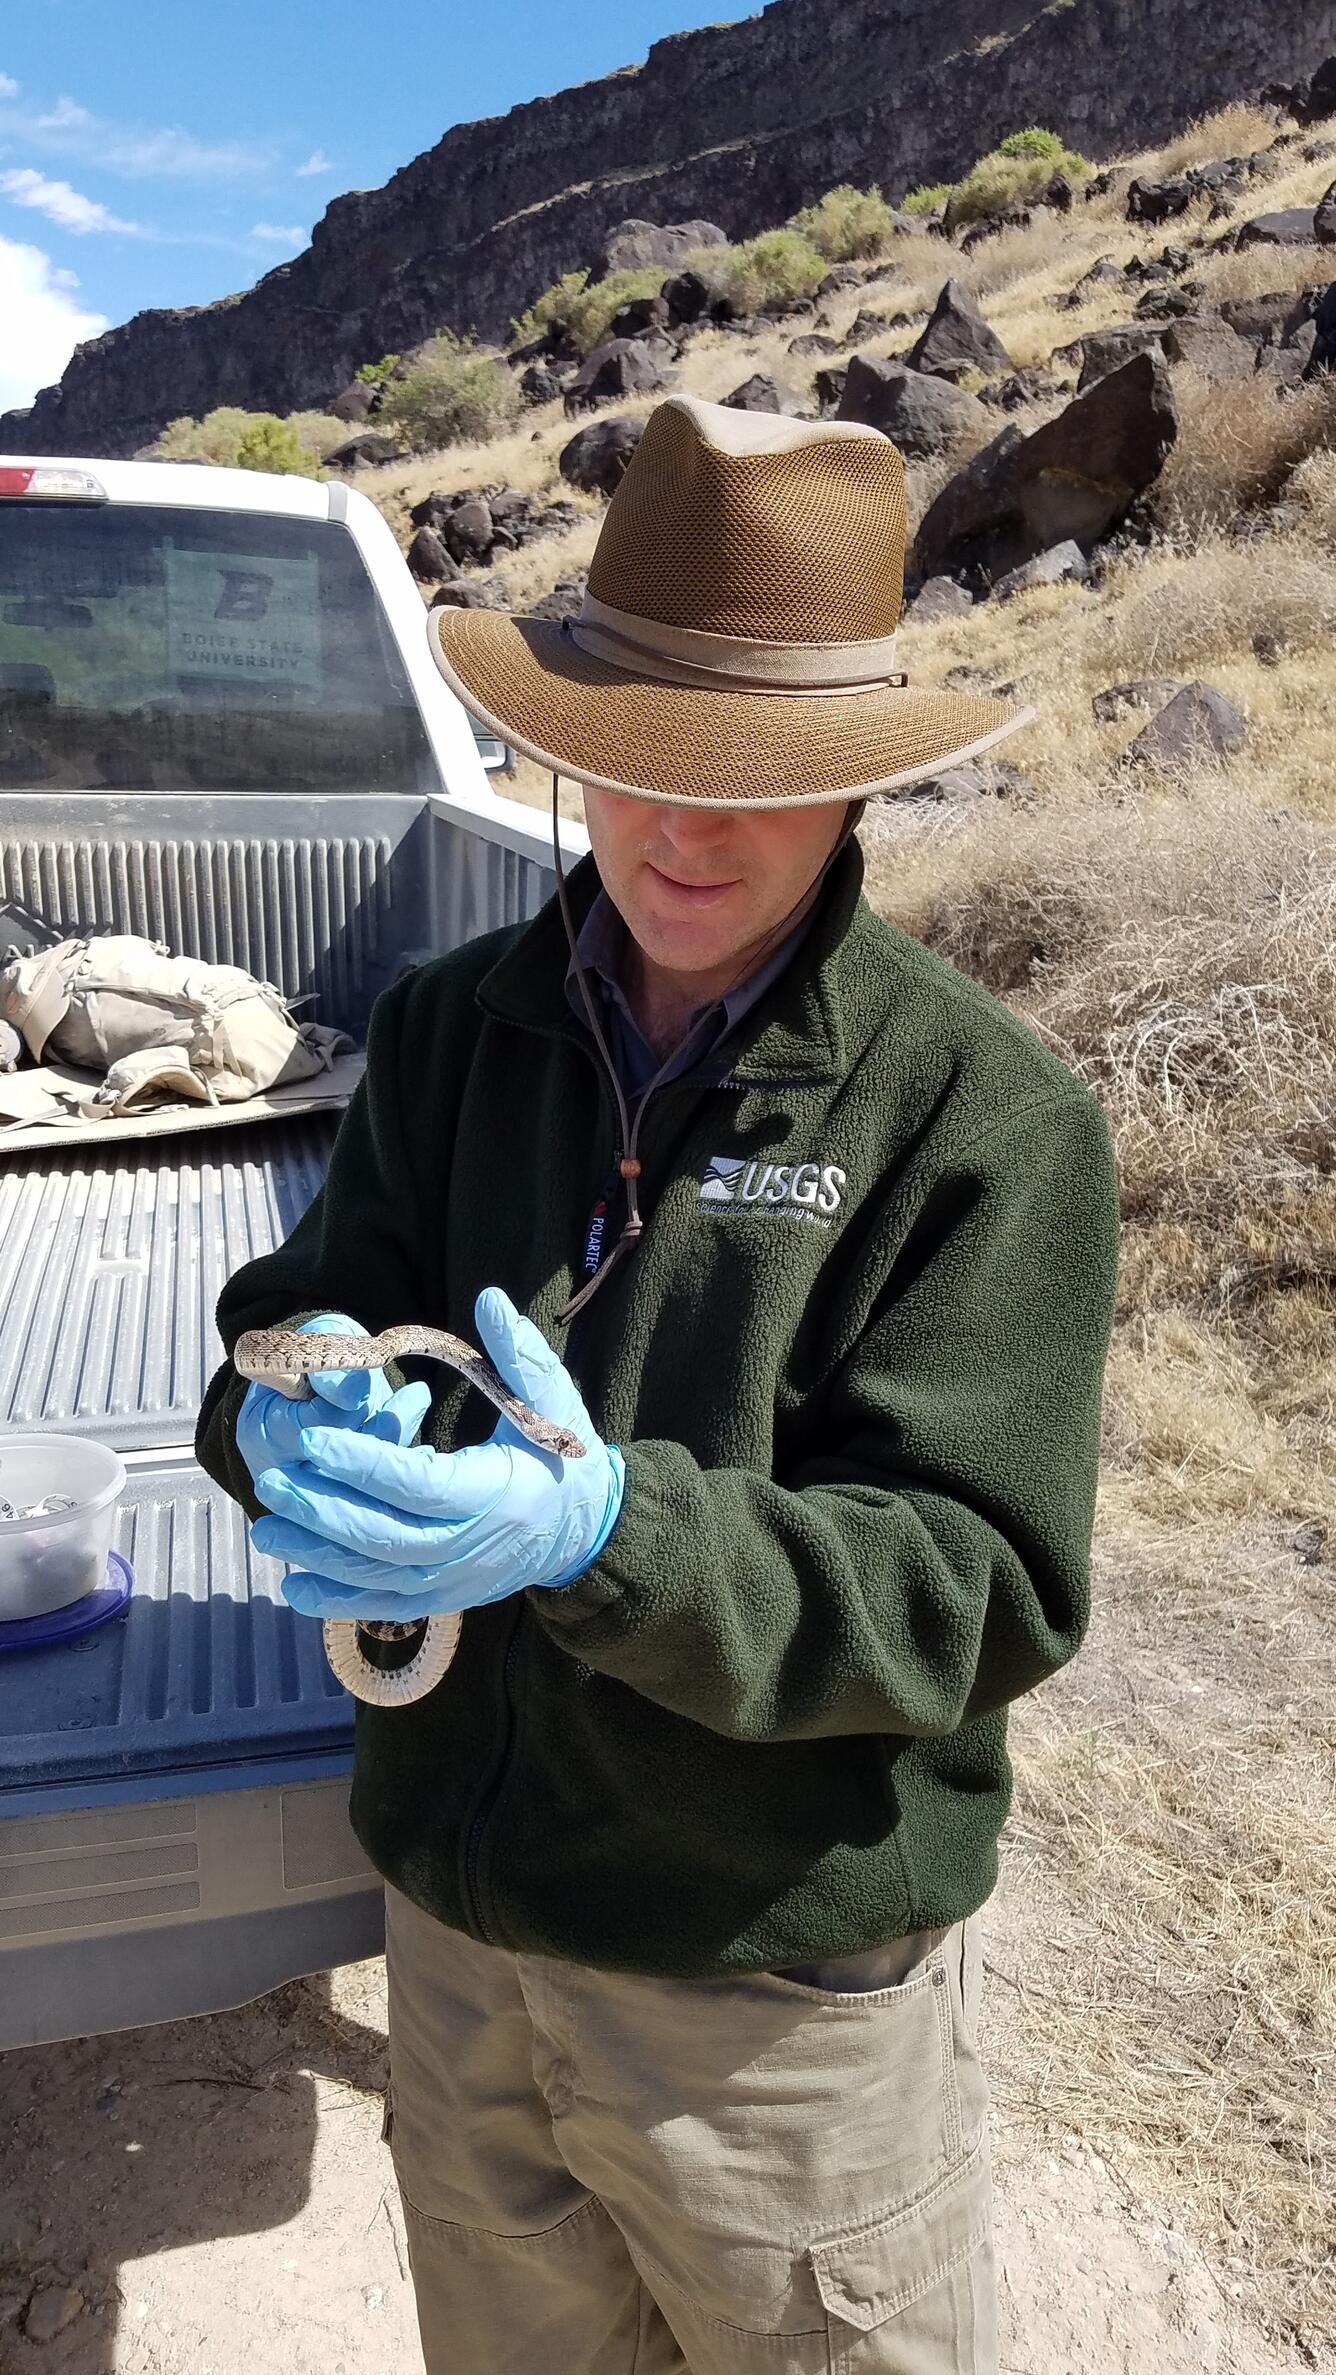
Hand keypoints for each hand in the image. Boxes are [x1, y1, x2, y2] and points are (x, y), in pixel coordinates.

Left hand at [248, 1288, 625, 1623]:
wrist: (584, 1531)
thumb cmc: (563, 1457)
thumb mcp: (553, 1399)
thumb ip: (519, 1352)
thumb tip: (488, 1298)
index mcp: (497, 1491)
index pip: (420, 1484)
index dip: (365, 1464)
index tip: (314, 1438)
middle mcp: (472, 1545)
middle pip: (387, 1537)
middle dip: (324, 1511)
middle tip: (271, 1480)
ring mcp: (455, 1579)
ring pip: (377, 1575)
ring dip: (318, 1555)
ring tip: (266, 1528)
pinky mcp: (442, 1598)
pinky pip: (382, 1604)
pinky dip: (337, 1600)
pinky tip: (292, 1585)